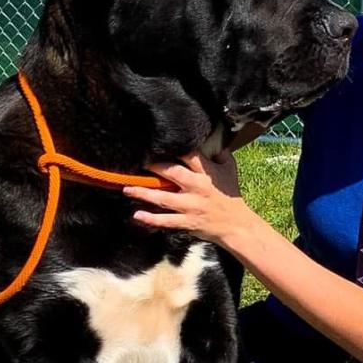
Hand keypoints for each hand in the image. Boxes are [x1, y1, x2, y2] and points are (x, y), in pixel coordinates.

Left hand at [124, 151, 245, 244]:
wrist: (235, 224)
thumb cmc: (231, 195)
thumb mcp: (229, 170)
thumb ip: (220, 154)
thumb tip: (211, 137)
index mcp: (206, 173)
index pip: (189, 156)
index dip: (173, 148)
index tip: (156, 143)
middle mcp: (197, 188)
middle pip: (172, 173)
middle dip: (154, 167)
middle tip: (137, 161)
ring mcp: (191, 206)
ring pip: (164, 199)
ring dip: (144, 193)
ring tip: (127, 189)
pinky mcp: (187, 222)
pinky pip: (166, 220)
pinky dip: (151, 219)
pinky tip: (137, 215)